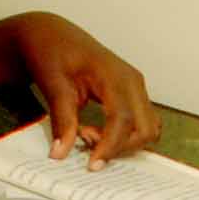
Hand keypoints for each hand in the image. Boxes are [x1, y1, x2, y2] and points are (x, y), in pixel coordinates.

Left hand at [11, 15, 160, 167]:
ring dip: (123, 142)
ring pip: (147, 128)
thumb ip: (62, 121)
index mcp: (114, 76)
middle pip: (144, 128)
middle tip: (84, 141)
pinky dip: (125, 135)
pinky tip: (98, 130)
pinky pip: (140, 122)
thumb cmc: (52, 51)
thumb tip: (61, 152)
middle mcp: (131, 81)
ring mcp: (135, 87)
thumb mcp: (54, 85)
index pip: (124, 120)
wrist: (51, 34)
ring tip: (89, 134)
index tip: (92, 165)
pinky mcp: (132, 93)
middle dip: (118, 146)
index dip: (110, 147)